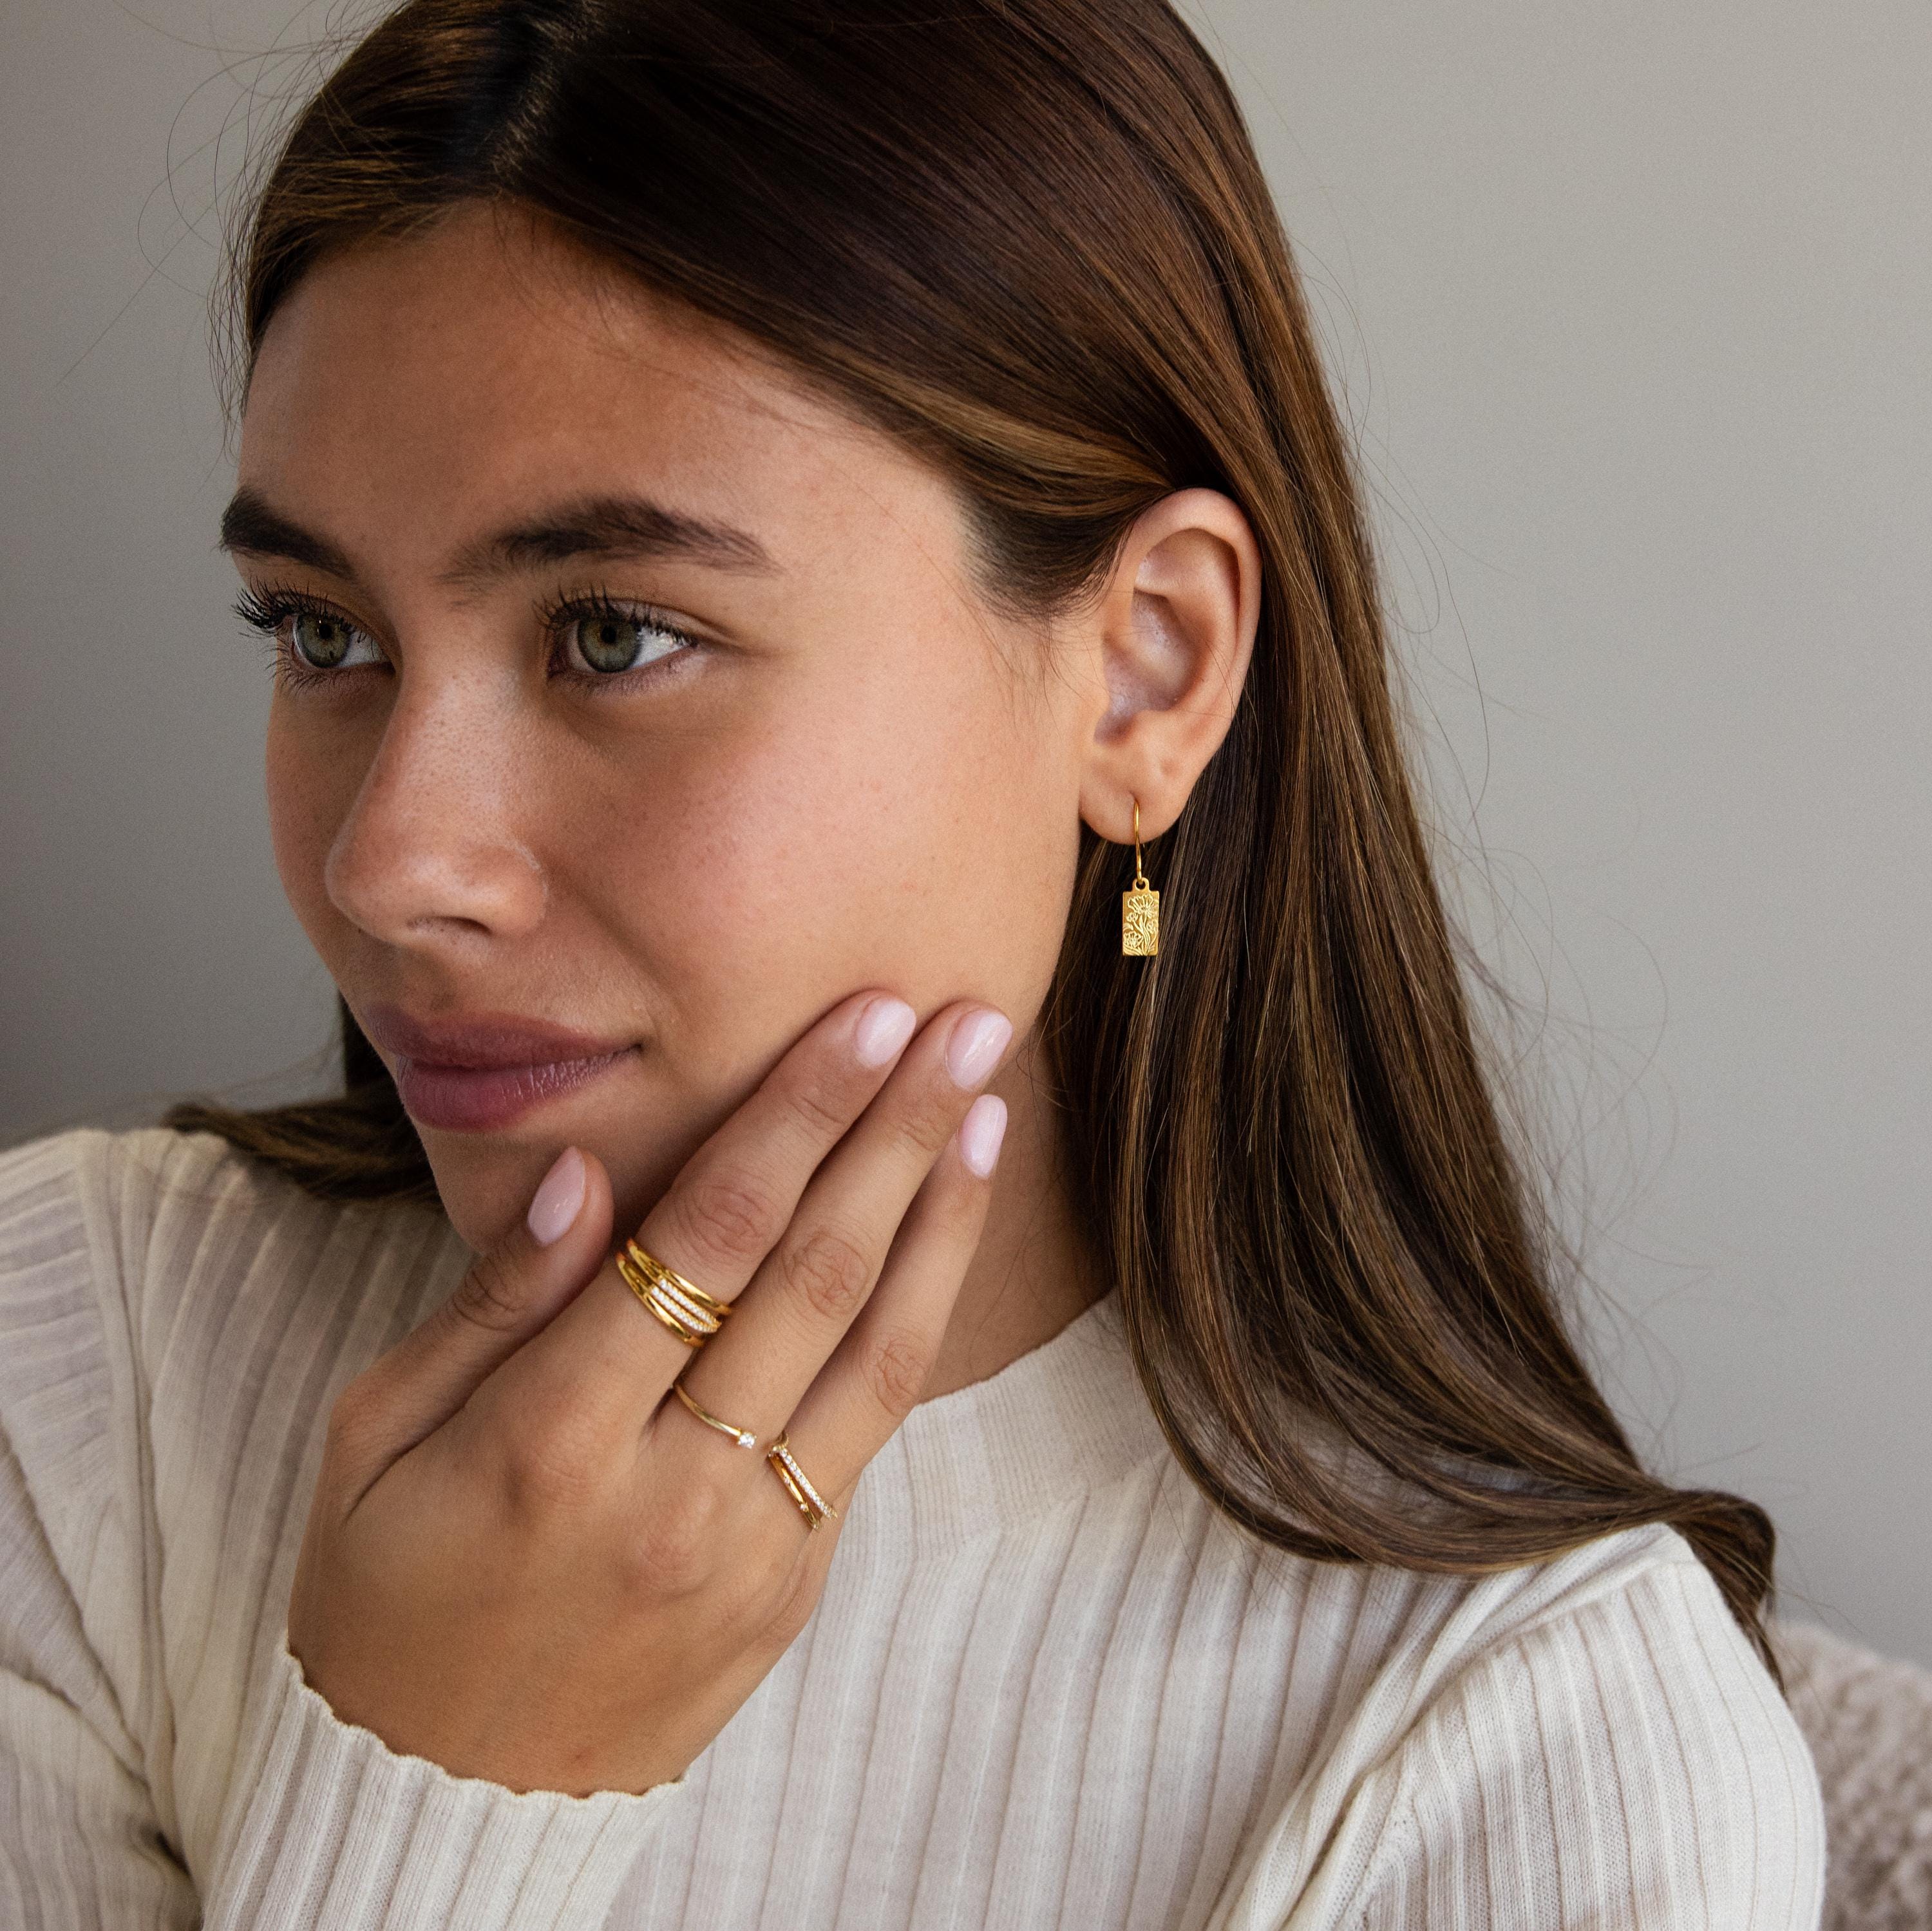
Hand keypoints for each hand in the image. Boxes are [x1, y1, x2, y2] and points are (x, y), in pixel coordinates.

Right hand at [283, 990, 1010, 1794]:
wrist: (441, 1805)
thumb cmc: (387, 1598)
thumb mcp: (378, 1441)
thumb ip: (491, 1306)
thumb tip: (584, 1179)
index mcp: (552, 1440)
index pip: (707, 1237)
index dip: (798, 1115)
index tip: (864, 1021)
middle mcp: (670, 1489)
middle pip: (813, 1272)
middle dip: (898, 1130)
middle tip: (964, 1022)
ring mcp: (748, 1546)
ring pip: (875, 1347)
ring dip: (941, 1213)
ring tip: (989, 1105)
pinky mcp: (793, 1587)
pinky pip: (873, 1429)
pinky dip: (919, 1317)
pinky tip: (945, 1235)